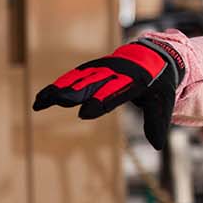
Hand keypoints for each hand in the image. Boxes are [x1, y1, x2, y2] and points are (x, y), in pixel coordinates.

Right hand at [32, 40, 179, 150]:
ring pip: (79, 78)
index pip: (117, 92)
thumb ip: (157, 123)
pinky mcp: (93, 68)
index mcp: (136, 80)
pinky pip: (73, 76)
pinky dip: (57, 85)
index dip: (101, 101)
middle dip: (75, 92)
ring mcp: (103, 68)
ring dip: (59, 89)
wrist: (154, 55)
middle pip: (93, 82)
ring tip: (40, 103)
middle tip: (57, 101)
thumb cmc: (158, 84)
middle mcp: (116, 72)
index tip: (84, 113)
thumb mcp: (162, 102)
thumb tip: (157, 146)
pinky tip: (42, 98)